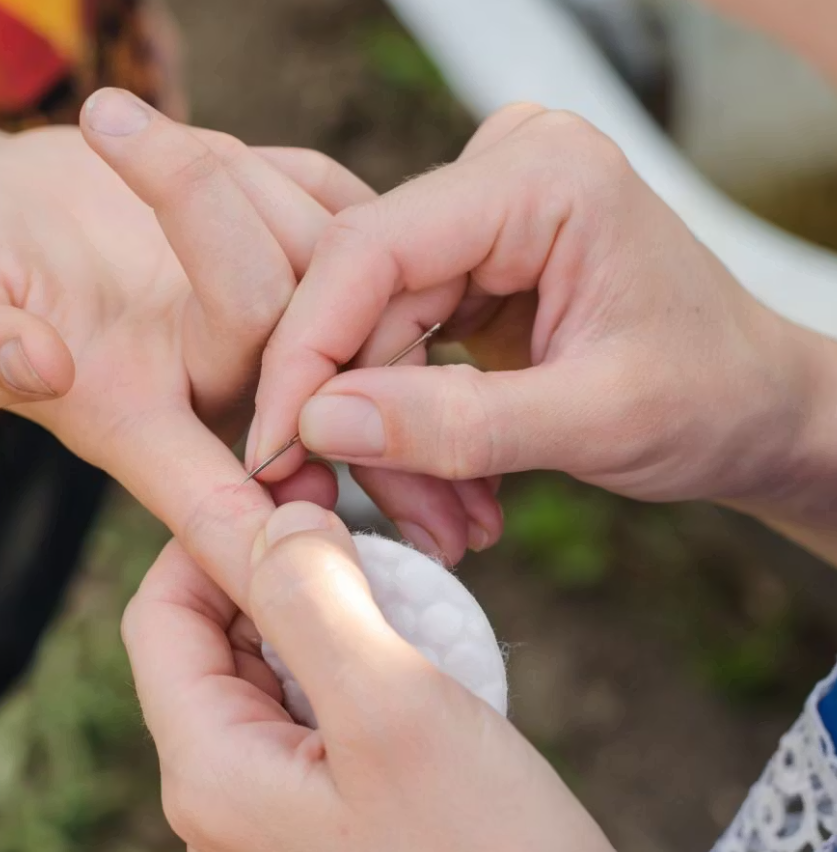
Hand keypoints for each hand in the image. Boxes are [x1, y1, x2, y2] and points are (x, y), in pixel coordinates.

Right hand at [0, 88, 370, 601]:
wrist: (5, 208)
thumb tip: (38, 366)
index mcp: (137, 424)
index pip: (211, 502)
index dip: (256, 541)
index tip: (299, 552)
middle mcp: (221, 387)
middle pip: (281, 317)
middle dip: (197, 197)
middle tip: (103, 123)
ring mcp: (273, 322)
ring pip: (322, 247)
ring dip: (223, 163)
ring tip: (122, 137)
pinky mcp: (302, 253)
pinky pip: (337, 198)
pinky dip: (268, 157)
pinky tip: (194, 152)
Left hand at [122, 500, 614, 851]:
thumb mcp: (395, 709)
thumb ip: (313, 599)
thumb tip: (274, 517)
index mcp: (211, 770)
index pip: (160, 614)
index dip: (213, 536)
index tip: (292, 489)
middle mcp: (225, 795)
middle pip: (213, 639)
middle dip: (278, 571)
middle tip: (357, 528)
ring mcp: (277, 812)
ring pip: (272, 670)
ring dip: (328, 613)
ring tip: (403, 591)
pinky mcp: (333, 817)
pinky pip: (320, 713)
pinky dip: (360, 662)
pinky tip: (423, 653)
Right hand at [247, 104, 836, 562]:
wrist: (758, 409)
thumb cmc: (713, 397)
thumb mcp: (593, 419)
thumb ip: (455, 424)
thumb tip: (318, 424)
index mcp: (540, 175)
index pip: (371, 250)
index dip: (305, 351)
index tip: (272, 445)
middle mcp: (498, 176)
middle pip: (361, 297)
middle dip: (357, 416)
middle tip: (371, 513)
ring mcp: (479, 217)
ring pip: (371, 333)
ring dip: (389, 439)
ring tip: (444, 523)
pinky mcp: (468, 264)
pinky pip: (397, 346)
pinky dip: (410, 426)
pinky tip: (448, 491)